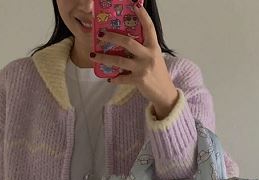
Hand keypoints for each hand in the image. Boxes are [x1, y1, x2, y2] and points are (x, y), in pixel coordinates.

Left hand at [90, 1, 178, 117]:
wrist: (165, 93)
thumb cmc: (158, 74)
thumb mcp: (155, 58)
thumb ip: (144, 50)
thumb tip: (126, 43)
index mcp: (153, 48)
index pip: (149, 28)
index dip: (142, 15)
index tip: (135, 4)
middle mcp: (149, 56)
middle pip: (128, 42)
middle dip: (112, 36)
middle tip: (100, 34)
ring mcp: (143, 68)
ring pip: (120, 60)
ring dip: (104, 58)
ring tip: (93, 55)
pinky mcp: (139, 80)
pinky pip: (122, 78)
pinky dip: (114, 79)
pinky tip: (109, 78)